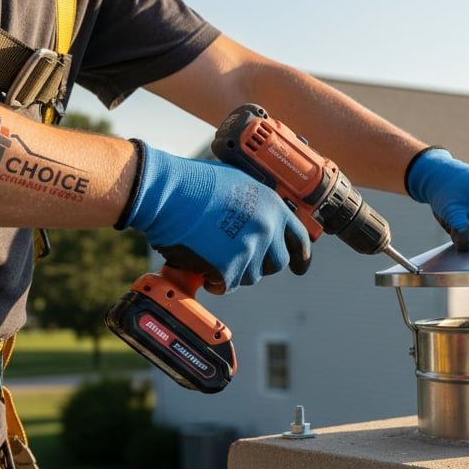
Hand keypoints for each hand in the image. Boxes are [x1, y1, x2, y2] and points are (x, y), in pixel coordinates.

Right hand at [120, 141, 310, 292]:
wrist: (167, 193)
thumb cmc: (194, 183)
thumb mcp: (239, 182)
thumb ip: (257, 205)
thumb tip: (258, 222)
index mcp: (273, 207)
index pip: (298, 238)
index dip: (301, 255)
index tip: (300, 267)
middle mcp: (266, 229)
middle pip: (276, 264)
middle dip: (259, 264)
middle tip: (236, 256)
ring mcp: (249, 250)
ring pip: (250, 276)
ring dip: (234, 271)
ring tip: (211, 251)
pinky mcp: (228, 269)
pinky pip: (227, 286)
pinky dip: (214, 281)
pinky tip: (201, 264)